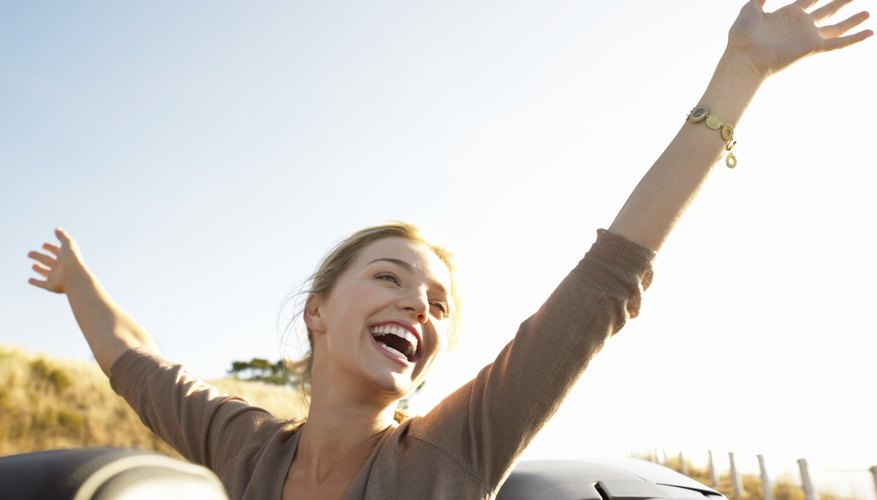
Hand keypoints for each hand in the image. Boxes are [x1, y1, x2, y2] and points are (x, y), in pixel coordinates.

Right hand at [28, 228, 88, 293]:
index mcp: (65, 257)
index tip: (43, 245)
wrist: (74, 276)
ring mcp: (56, 277)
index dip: (50, 247)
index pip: (56, 251)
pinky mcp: (51, 286)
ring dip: (39, 269)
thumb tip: (56, 228)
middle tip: (29, 253)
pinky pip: (42, 284)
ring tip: (33, 266)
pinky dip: (36, 282)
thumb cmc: (71, 259)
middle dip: (39, 256)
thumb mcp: (68, 243)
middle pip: (48, 261)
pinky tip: (29, 280)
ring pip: (46, 273)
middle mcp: (61, 267)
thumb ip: (62, 235)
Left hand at [729, 0, 872, 76]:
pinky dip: (854, 38)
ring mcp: (808, 37)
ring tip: (867, 13)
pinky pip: (838, 43)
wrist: (744, 58)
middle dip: (841, 3)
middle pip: (827, 11)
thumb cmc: (742, 36)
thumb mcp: (750, 9)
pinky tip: (869, 32)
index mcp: (788, 15)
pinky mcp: (812, 47)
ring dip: (852, 20)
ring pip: (836, 26)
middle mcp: (801, 25)